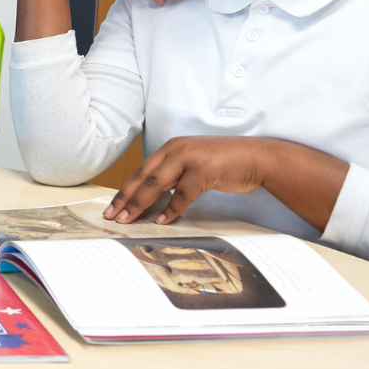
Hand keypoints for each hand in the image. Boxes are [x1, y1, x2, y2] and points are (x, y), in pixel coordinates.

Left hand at [104, 136, 347, 229]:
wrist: (256, 157)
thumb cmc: (224, 162)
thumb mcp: (193, 164)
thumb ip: (173, 174)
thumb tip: (151, 196)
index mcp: (170, 147)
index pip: (141, 171)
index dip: (125, 190)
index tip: (112, 206)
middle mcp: (176, 150)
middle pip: (143, 178)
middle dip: (125, 199)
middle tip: (111, 216)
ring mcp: (189, 159)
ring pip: (157, 184)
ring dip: (140, 204)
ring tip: (128, 220)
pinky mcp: (203, 172)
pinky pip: (181, 194)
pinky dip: (171, 209)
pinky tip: (162, 221)